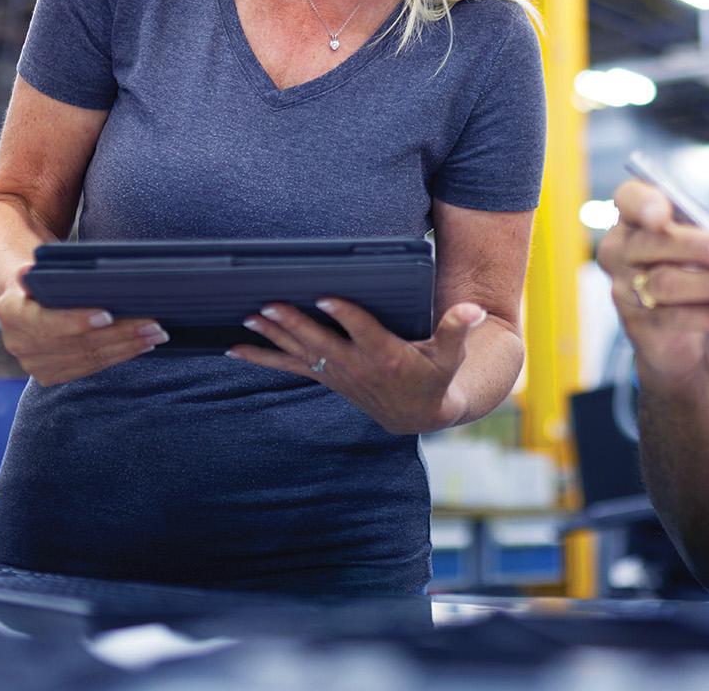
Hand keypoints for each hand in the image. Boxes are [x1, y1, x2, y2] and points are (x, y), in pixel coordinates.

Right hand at [0, 265, 167, 384]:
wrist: (24, 296)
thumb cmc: (44, 275)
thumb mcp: (39, 265)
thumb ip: (41, 271)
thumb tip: (29, 272)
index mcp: (10, 311)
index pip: (46, 321)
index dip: (77, 321)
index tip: (108, 315)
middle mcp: (18, 343)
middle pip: (76, 343)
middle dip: (119, 334)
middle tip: (153, 324)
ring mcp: (33, 363)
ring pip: (87, 359)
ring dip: (126, 347)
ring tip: (155, 334)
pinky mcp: (48, 375)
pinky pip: (89, 369)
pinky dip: (117, 356)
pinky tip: (140, 345)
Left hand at [228, 297, 485, 433]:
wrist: (418, 413)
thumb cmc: (436, 375)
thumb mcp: (451, 353)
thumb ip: (457, 328)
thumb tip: (474, 310)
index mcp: (387, 355)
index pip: (362, 331)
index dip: (345, 314)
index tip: (326, 295)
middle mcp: (356, 366)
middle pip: (321, 341)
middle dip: (293, 324)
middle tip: (268, 305)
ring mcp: (336, 373)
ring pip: (300, 352)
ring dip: (273, 336)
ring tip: (249, 317)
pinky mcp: (325, 376)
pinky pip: (287, 366)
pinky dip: (260, 357)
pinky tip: (234, 348)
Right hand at [596, 178, 708, 382]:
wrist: (673, 328)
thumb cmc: (687, 268)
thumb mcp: (704, 243)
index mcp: (635, 219)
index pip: (629, 199)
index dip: (643, 204)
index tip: (662, 215)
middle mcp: (620, 251)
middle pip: (652, 244)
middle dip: (695, 247)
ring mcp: (625, 290)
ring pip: (666, 283)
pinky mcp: (640, 325)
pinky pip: (679, 318)